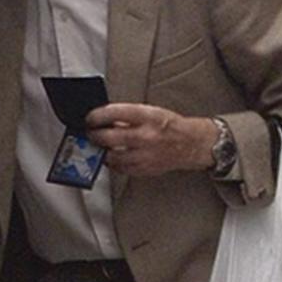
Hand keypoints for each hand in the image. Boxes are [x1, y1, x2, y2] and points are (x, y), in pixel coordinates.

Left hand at [87, 102, 216, 175]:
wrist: (191, 144)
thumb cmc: (169, 126)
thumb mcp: (150, 112)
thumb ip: (127, 116)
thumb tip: (104, 119)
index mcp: (147, 117)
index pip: (114, 113)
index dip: (97, 116)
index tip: (90, 118)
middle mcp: (146, 136)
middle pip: (108, 137)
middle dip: (94, 135)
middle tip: (90, 133)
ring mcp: (145, 155)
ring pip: (111, 156)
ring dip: (101, 151)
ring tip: (98, 146)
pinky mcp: (144, 169)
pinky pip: (120, 168)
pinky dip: (112, 162)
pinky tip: (111, 156)